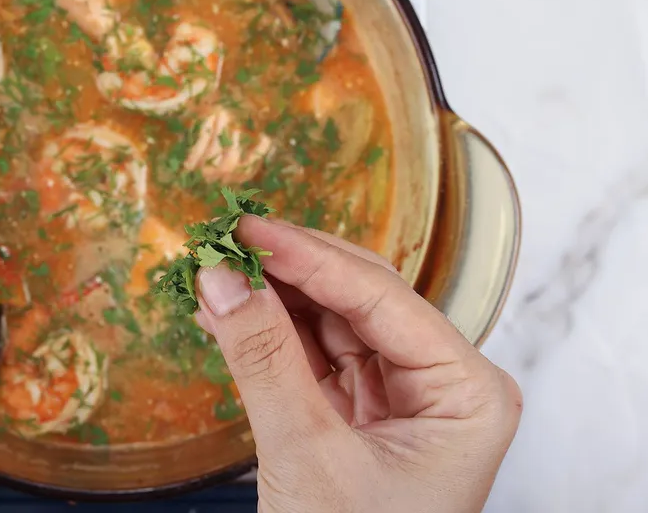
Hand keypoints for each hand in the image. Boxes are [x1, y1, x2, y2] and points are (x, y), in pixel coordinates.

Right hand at [195, 217, 521, 512]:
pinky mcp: (360, 409)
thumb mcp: (305, 453)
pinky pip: (310, 352)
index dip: (309, 256)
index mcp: (467, 391)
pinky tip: (224, 310)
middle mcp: (442, 383)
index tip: (248, 228)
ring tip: (213, 269)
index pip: (382, 297)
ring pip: (329, 319)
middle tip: (224, 239)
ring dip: (269, 296)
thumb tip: (219, 277)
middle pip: (358, 298)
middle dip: (287, 270)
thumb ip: (262, 357)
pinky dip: (266, 332)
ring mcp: (400, 395)